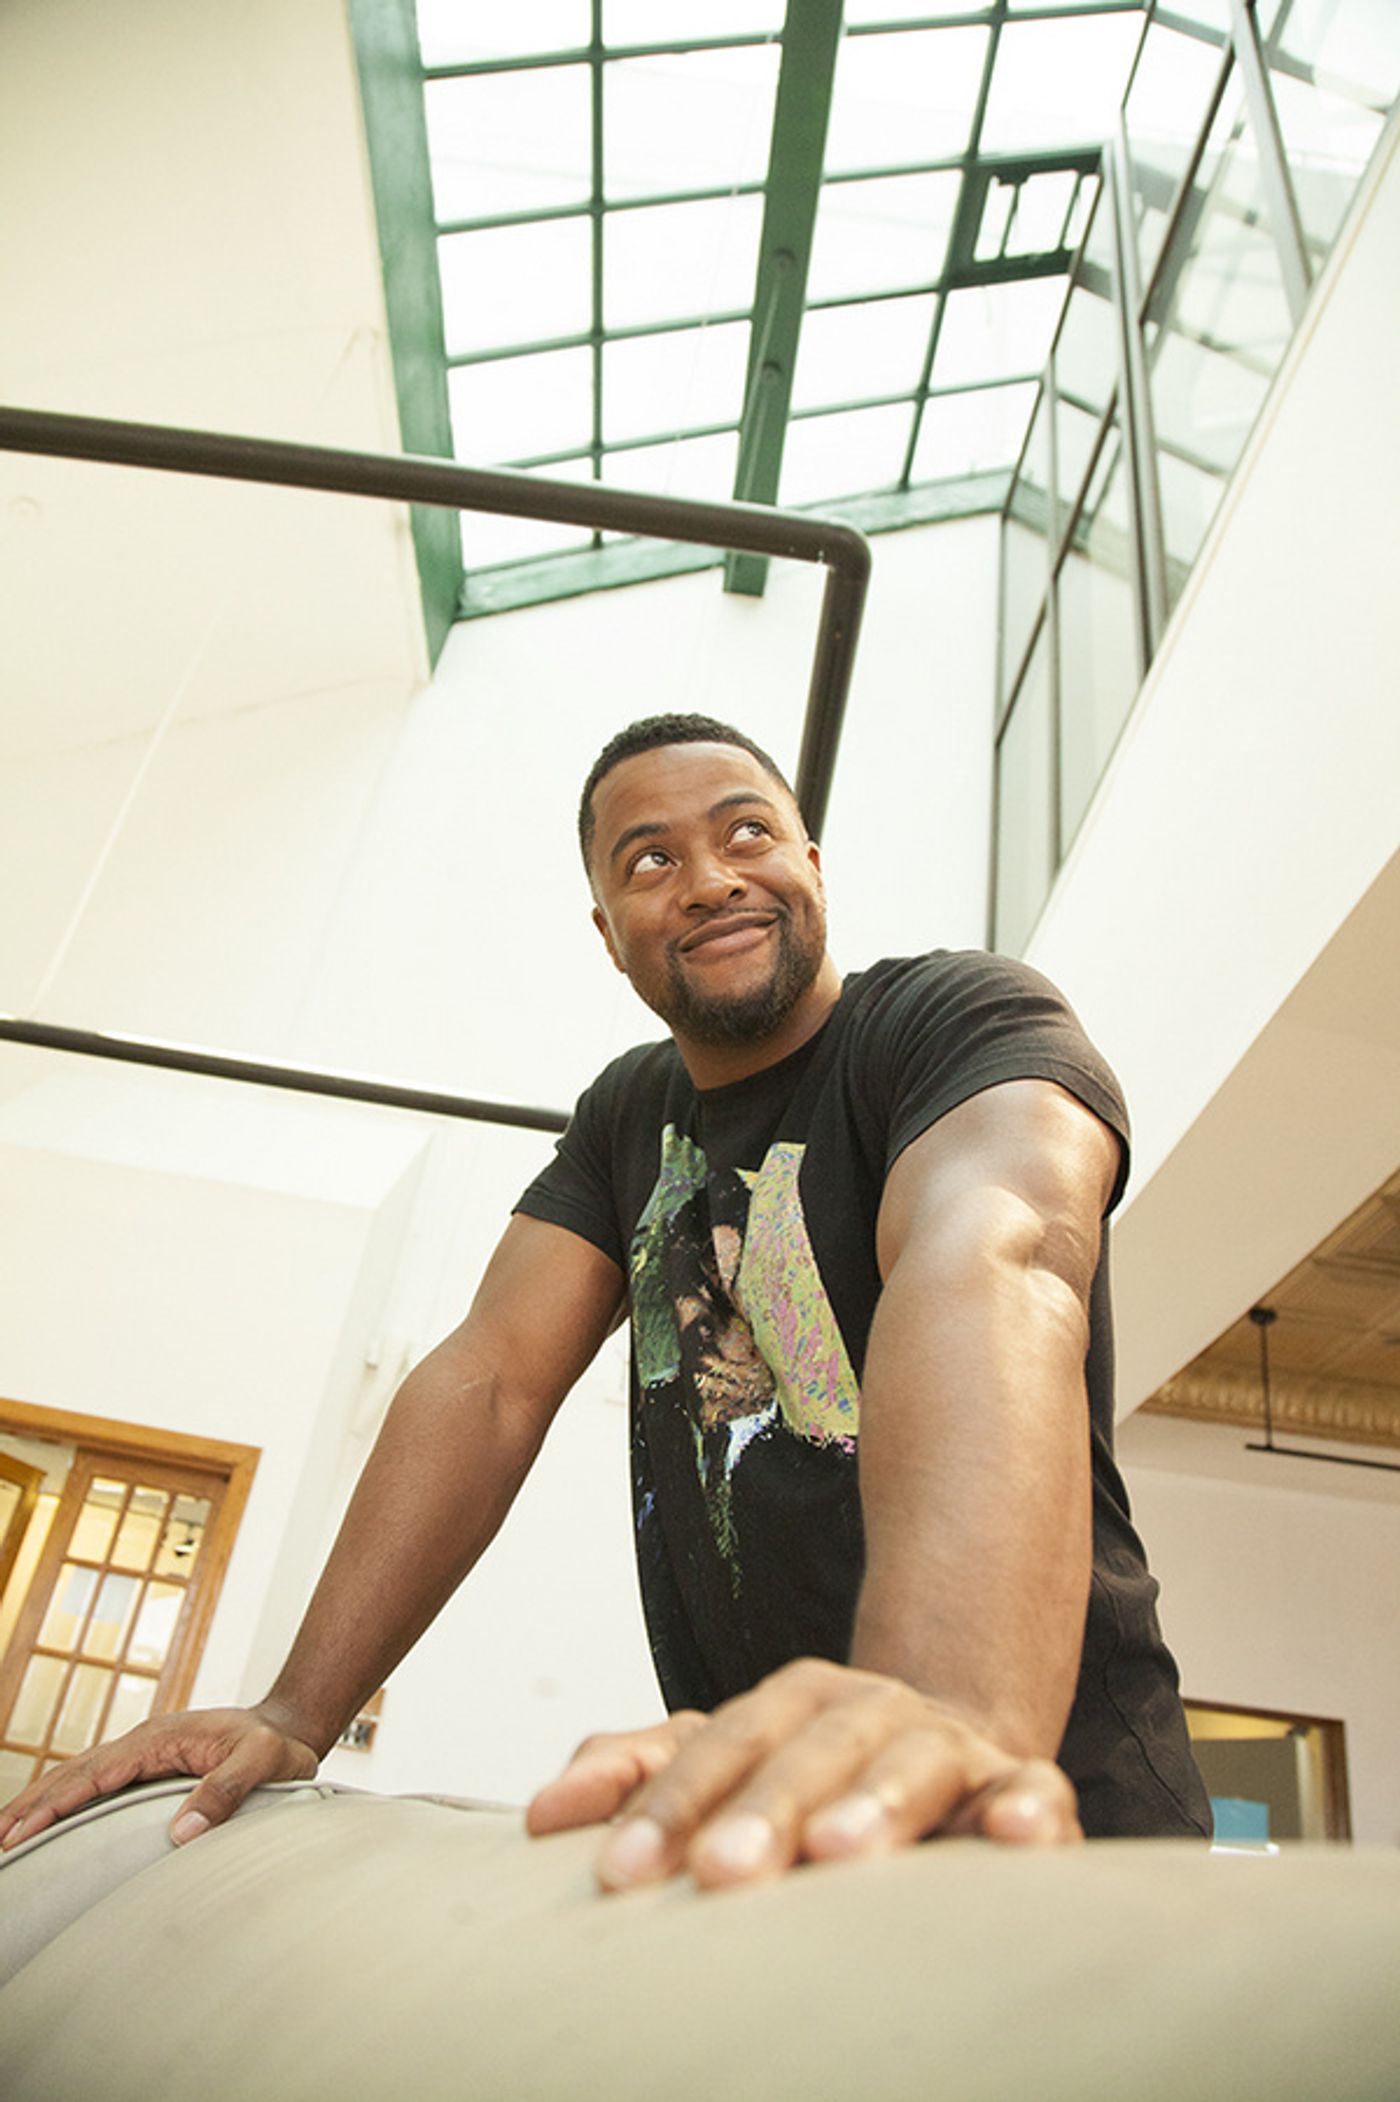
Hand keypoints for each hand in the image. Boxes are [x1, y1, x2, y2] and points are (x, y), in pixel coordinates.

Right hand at [0, 1703, 318, 1852]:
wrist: (288, 1729)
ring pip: (79, 1779)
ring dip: (42, 1805)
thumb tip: (182, 1834)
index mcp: (159, 1739)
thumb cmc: (276, 1745)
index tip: (20, 1831)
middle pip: (73, 1774)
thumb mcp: (263, 1762)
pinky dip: (67, 1802)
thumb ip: (227, 1791)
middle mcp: (143, 1745)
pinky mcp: (149, 1771)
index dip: (54, 1804)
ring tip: (8, 1836)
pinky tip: (51, 1824)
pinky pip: (97, 1787)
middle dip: (31, 1807)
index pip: (94, 1774)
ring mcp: (143, 1757)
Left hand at [527, 1657, 1079, 1891]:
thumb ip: (640, 1772)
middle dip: (763, 1811)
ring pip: (912, 1763)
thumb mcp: (726, 1760)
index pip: (721, 1746)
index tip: (615, 1873)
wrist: (951, 1745)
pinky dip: (1027, 1811)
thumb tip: (543, 1814)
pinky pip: (1033, 1793)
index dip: (667, 1805)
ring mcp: (946, 1745)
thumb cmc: (817, 1772)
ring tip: (840, 1854)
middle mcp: (869, 1710)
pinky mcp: (1019, 1788)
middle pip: (810, 1752)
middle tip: (718, 1875)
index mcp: (793, 1700)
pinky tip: (1014, 1838)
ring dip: (878, 1805)